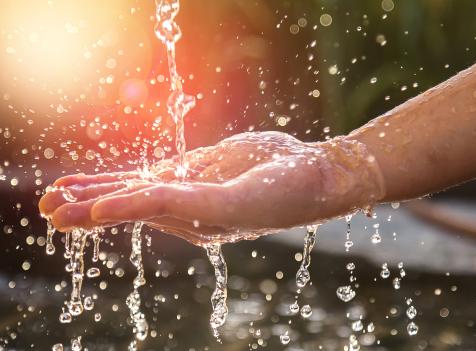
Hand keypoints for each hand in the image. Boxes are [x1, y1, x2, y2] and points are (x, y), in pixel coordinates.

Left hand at [39, 132, 384, 244]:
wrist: (310, 175)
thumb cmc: (286, 189)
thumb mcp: (238, 198)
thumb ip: (187, 202)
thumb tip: (141, 200)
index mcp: (202, 218)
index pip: (152, 208)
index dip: (117, 207)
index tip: (82, 212)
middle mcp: (189, 209)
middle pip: (130, 206)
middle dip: (87, 207)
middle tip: (49, 210)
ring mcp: (189, 190)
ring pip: (133, 191)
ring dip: (92, 193)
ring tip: (55, 196)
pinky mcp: (193, 174)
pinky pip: (148, 177)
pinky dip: (116, 180)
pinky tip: (91, 182)